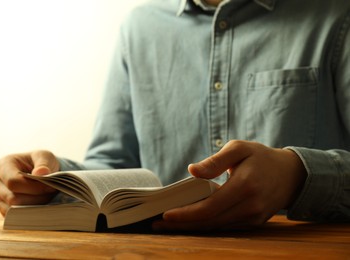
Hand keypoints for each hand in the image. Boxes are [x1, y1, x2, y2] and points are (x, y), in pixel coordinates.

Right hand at [0, 150, 59, 215]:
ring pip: (13, 210)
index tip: (51, 186)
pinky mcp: (4, 208)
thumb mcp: (45, 156)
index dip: (33, 187)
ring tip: (48, 198)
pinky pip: (15, 217)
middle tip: (52, 193)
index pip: (13, 181)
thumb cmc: (41, 162)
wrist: (40, 171)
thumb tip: (40, 173)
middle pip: (12, 198)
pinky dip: (30, 214)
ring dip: (34, 207)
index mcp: (3, 165)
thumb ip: (43, 163)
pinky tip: (42, 205)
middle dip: (36, 198)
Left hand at [153, 140, 306, 231]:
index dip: (186, 214)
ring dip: (191, 228)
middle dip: (182, 225)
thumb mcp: (239, 148)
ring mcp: (253, 218)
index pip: (209, 207)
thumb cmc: (261, 157)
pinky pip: (225, 227)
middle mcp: (250, 207)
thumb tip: (192, 171)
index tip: (165, 215)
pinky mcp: (254, 222)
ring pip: (216, 227)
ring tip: (167, 226)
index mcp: (245, 186)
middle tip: (157, 224)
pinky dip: (206, 226)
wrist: (291, 174)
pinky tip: (190, 222)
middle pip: (210, 222)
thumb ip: (215, 160)